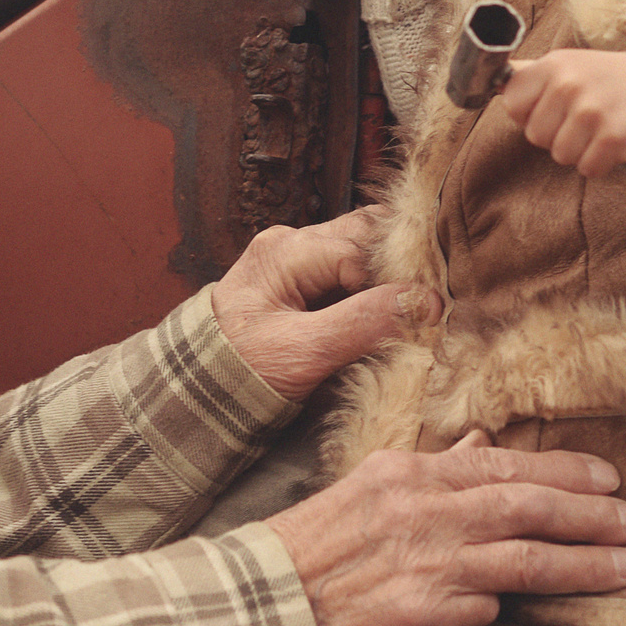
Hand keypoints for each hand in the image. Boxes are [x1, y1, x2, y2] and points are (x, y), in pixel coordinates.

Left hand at [211, 208, 432, 400]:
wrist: (199, 390)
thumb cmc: (243, 370)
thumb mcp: (305, 351)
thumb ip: (364, 323)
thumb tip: (426, 302)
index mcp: (285, 251)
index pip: (360, 251)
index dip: (393, 281)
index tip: (421, 315)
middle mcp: (291, 243)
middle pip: (363, 234)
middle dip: (397, 265)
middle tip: (426, 303)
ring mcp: (296, 259)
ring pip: (360, 248)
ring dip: (386, 275)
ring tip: (411, 309)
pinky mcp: (301, 280)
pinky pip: (348, 269)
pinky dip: (371, 286)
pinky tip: (386, 312)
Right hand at [266, 436, 625, 625]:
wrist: (265, 608)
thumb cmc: (313, 550)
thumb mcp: (368, 490)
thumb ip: (431, 470)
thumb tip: (477, 443)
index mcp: (408, 474)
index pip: (501, 463)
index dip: (560, 471)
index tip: (603, 477)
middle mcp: (423, 511)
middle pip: (526, 504)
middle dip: (587, 511)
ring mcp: (428, 563)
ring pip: (525, 557)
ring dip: (583, 562)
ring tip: (625, 565)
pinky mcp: (428, 615)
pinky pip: (490, 607)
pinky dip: (517, 606)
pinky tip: (553, 611)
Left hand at [497, 49, 625, 177]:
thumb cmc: (595, 78)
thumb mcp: (560, 65)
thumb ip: (524, 75)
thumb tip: (485, 79)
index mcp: (550, 67)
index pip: (513, 106)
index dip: (529, 114)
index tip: (548, 107)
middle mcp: (569, 86)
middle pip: (536, 137)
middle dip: (555, 134)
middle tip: (577, 118)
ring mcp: (592, 112)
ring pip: (561, 155)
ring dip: (577, 150)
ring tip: (594, 128)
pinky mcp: (614, 138)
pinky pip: (588, 168)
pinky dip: (598, 163)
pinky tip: (609, 141)